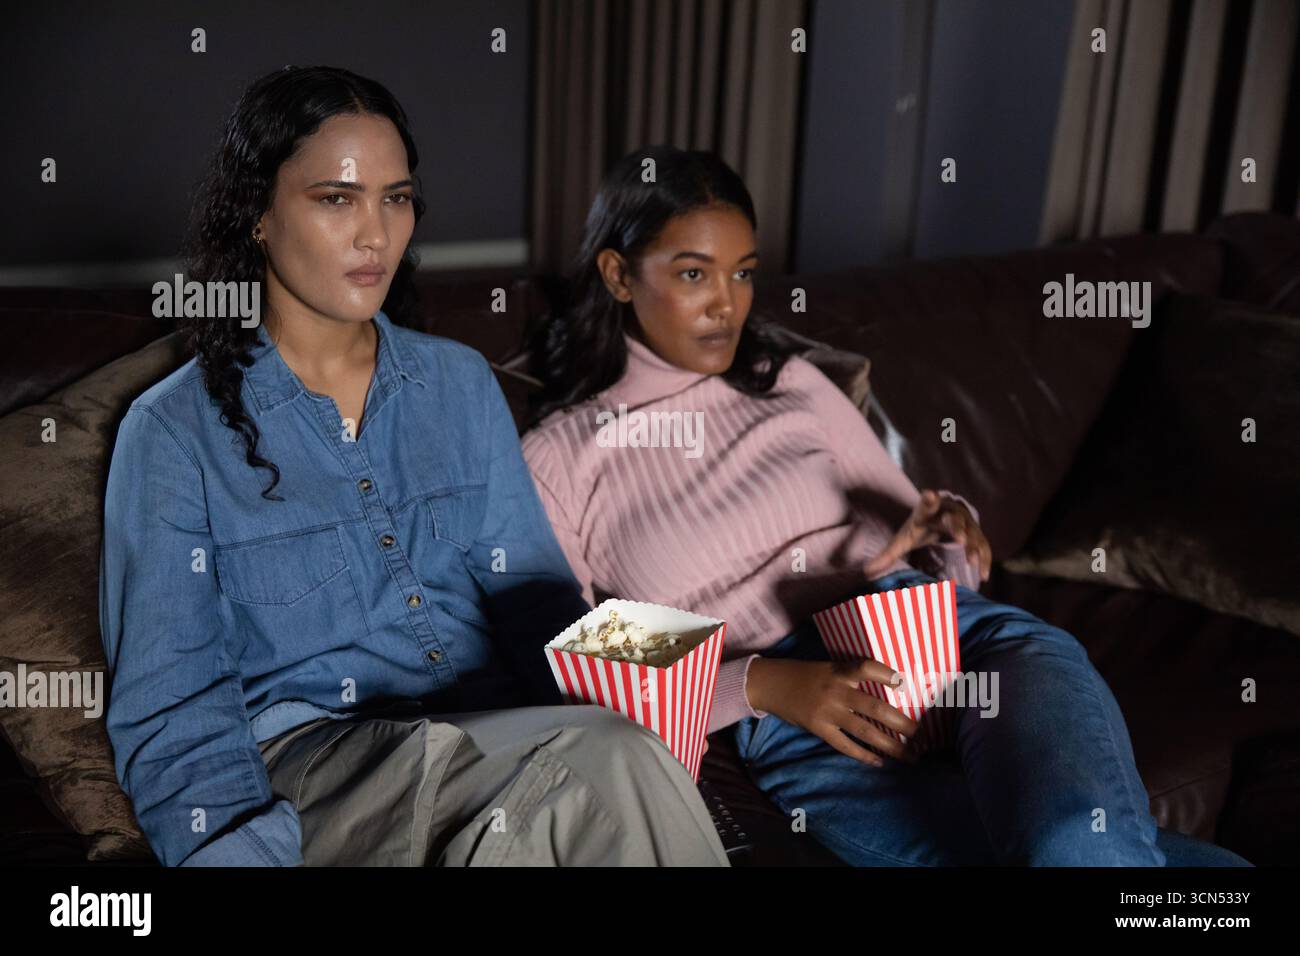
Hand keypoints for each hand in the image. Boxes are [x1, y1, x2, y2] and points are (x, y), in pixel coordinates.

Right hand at [746, 657, 919, 766]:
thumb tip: (886, 689)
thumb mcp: (828, 668)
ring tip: (910, 757)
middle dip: (903, 723)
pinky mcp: (818, 728)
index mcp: (840, 671)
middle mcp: (836, 691)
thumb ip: (850, 676)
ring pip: (865, 731)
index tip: (906, 683)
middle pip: (875, 708)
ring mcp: (827, 711)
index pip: (867, 668)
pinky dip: (863, 755)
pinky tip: (879, 762)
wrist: (770, 684)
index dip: (888, 675)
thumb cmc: (803, 674)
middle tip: (923, 735)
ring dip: (891, 746)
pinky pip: (845, 745)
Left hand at [863, 489, 990, 582]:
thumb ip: (887, 555)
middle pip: (953, 519)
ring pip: (972, 533)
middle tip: (961, 540)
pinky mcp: (977, 532)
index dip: (928, 500)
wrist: (943, 515)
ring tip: (972, 563)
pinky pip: (983, 545)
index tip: (929, 494)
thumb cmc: (920, 528)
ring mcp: (966, 522)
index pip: (926, 504)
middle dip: (957, 528)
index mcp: (927, 511)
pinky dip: (984, 558)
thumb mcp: (903, 539)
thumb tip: (865, 572)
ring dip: (973, 547)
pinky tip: (983, 576)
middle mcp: (949, 512)